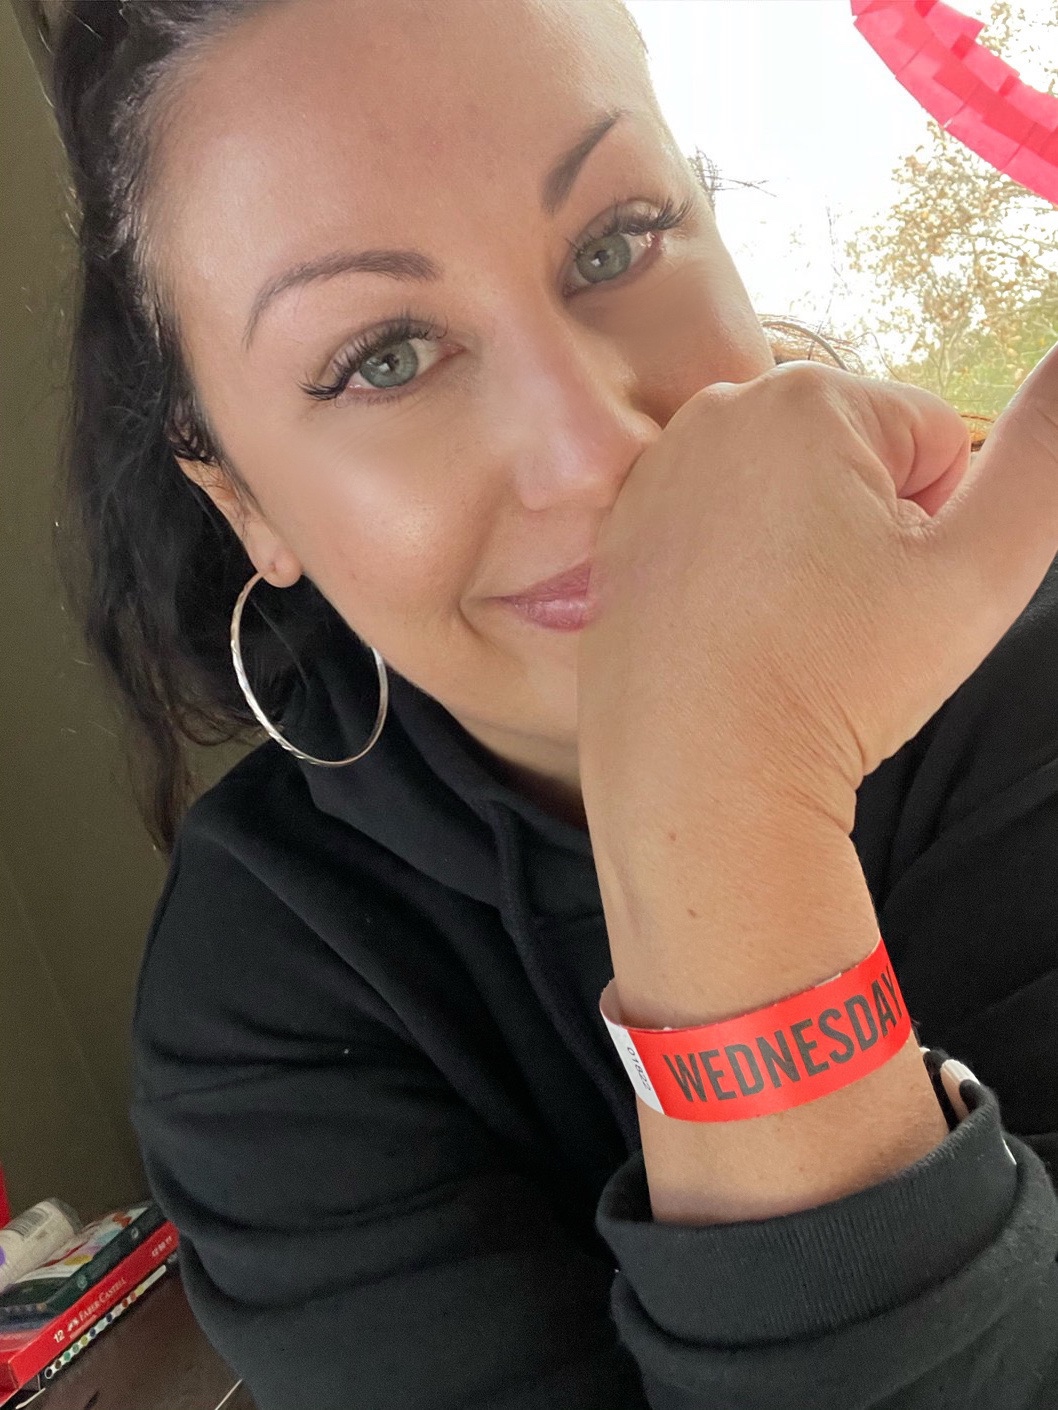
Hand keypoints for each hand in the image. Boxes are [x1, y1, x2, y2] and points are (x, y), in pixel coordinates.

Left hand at [577, 351, 1057, 870]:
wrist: (700, 781)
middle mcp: (715, 410)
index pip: (934, 440)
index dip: (935, 525)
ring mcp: (656, 470)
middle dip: (864, 530)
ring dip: (801, 551)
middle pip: (852, 459)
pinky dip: (733, 573)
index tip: (883, 595)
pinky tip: (729, 633)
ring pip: (784, 496)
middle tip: (833, 618)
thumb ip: (1047, 451)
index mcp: (807, 394)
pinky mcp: (619, 531)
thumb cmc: (836, 679)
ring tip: (780, 629)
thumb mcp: (981, 568)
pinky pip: (716, 530)